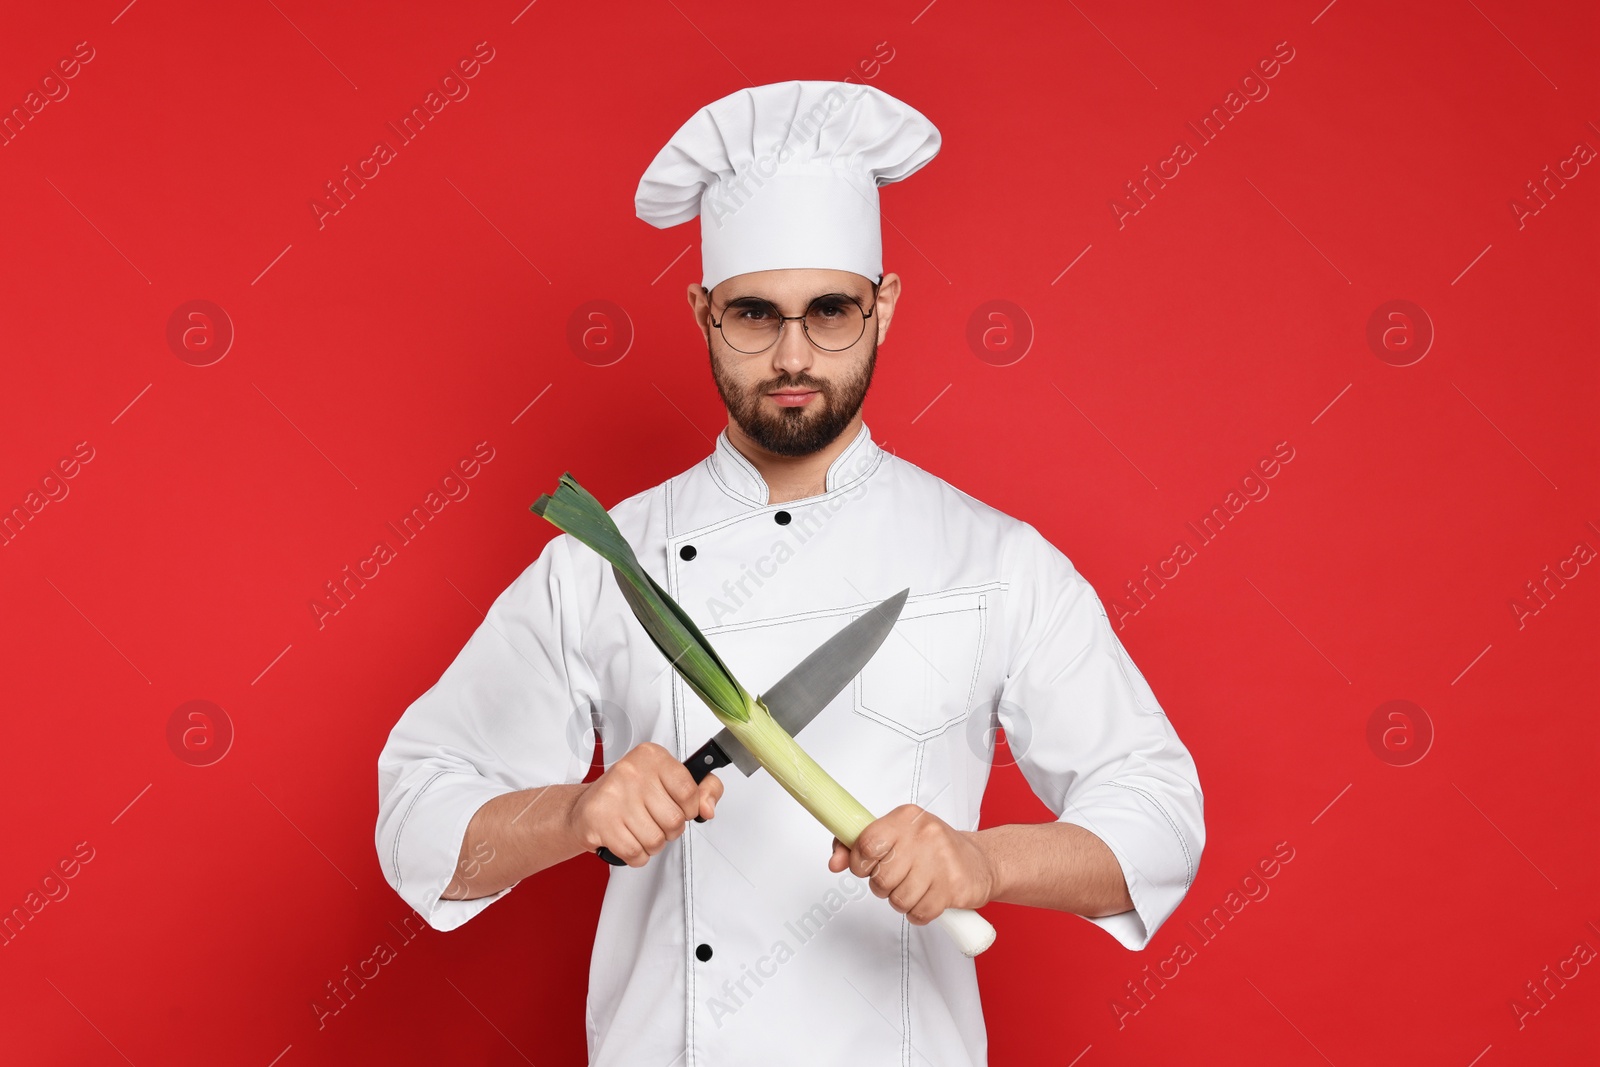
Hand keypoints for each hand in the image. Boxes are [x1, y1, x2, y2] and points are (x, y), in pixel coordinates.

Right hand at [568, 742, 722, 866]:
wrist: (585, 807)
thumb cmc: (631, 794)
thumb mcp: (668, 780)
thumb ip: (702, 789)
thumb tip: (708, 809)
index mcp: (652, 756)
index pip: (689, 791)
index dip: (689, 808)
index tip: (678, 806)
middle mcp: (632, 771)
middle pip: (675, 821)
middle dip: (670, 830)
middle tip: (654, 820)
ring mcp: (614, 796)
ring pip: (656, 840)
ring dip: (652, 844)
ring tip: (639, 830)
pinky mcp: (600, 821)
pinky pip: (635, 853)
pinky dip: (636, 855)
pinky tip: (627, 839)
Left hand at [828, 804, 997, 924]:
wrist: (980, 862)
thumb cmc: (930, 850)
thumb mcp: (895, 838)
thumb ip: (857, 847)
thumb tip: (834, 862)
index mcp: (905, 818)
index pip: (866, 843)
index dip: (860, 863)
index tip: (867, 866)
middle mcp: (924, 834)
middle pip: (881, 878)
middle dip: (884, 887)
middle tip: (898, 878)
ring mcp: (941, 860)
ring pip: (899, 899)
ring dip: (902, 901)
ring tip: (915, 888)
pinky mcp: (954, 886)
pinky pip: (920, 913)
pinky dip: (919, 913)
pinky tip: (928, 898)